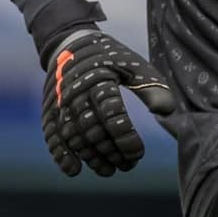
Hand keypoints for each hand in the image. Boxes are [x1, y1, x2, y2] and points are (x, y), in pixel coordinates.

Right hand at [41, 30, 175, 176]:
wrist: (72, 45)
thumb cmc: (111, 58)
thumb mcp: (134, 66)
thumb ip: (151, 87)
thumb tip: (168, 111)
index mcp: (99, 79)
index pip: (112, 114)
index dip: (125, 137)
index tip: (138, 153)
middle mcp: (76, 93)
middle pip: (94, 130)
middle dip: (112, 152)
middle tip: (129, 165)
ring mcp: (59, 104)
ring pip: (75, 138)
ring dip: (91, 158)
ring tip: (109, 171)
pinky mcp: (49, 112)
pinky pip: (52, 137)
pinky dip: (61, 155)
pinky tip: (74, 171)